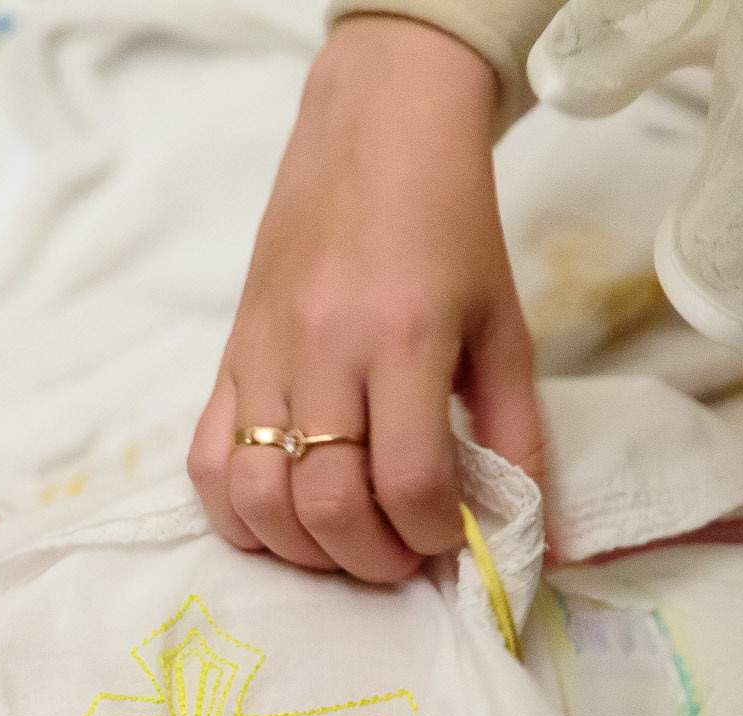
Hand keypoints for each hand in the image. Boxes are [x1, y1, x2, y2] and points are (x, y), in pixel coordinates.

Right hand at [189, 15, 542, 582]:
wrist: (373, 131)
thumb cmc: (450, 224)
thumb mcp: (503, 325)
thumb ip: (517, 432)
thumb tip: (535, 533)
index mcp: (405, 338)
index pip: (408, 480)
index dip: (433, 534)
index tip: (449, 536)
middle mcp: (325, 351)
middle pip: (328, 503)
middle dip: (370, 558)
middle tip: (399, 556)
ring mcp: (265, 356)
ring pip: (258, 496)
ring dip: (301, 547)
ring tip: (340, 542)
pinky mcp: (228, 357)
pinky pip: (206, 461)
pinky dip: (237, 512)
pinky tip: (278, 518)